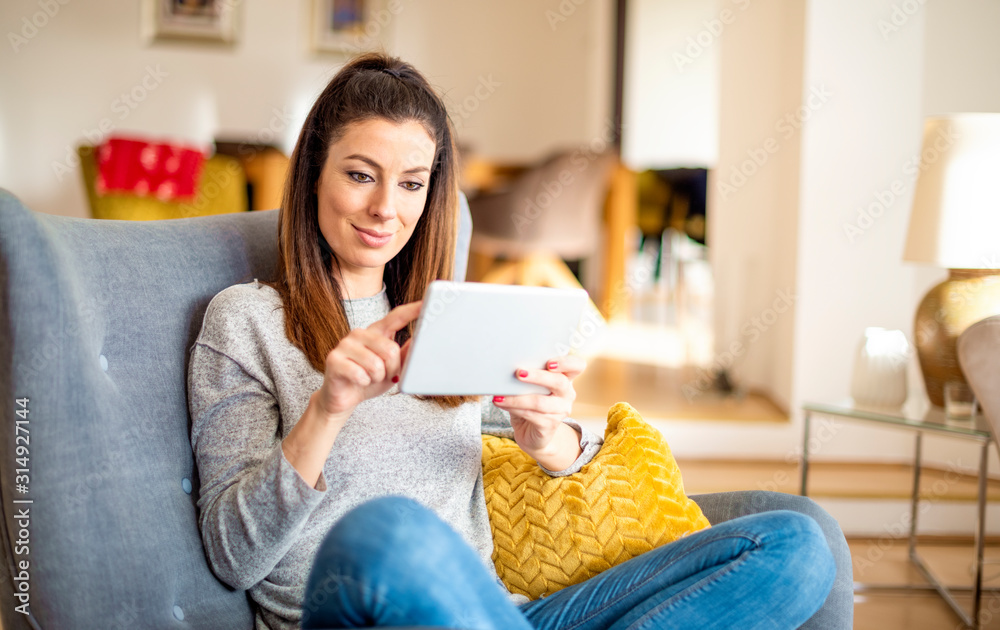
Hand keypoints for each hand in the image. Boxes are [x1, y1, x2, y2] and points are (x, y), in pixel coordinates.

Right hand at [314, 301, 420, 421]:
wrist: (343, 398)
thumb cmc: (369, 380)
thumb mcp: (392, 368)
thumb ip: (405, 353)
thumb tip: (422, 340)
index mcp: (376, 332)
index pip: (396, 317)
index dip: (412, 310)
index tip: (427, 303)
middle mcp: (360, 333)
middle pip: (391, 349)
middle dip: (392, 369)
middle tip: (382, 375)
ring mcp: (345, 344)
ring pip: (376, 364)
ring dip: (377, 378)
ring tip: (368, 378)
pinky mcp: (334, 359)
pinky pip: (361, 374)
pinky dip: (364, 383)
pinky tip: (357, 381)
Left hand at [492, 355, 585, 456]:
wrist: (531, 434)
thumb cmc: (530, 404)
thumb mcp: (530, 387)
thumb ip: (526, 376)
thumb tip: (507, 367)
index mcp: (565, 379)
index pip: (576, 366)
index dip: (566, 362)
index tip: (549, 362)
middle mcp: (567, 394)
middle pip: (559, 382)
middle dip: (538, 376)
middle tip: (519, 372)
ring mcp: (561, 411)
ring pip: (540, 402)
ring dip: (518, 397)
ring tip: (500, 395)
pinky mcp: (550, 425)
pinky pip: (531, 415)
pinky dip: (514, 408)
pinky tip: (501, 403)